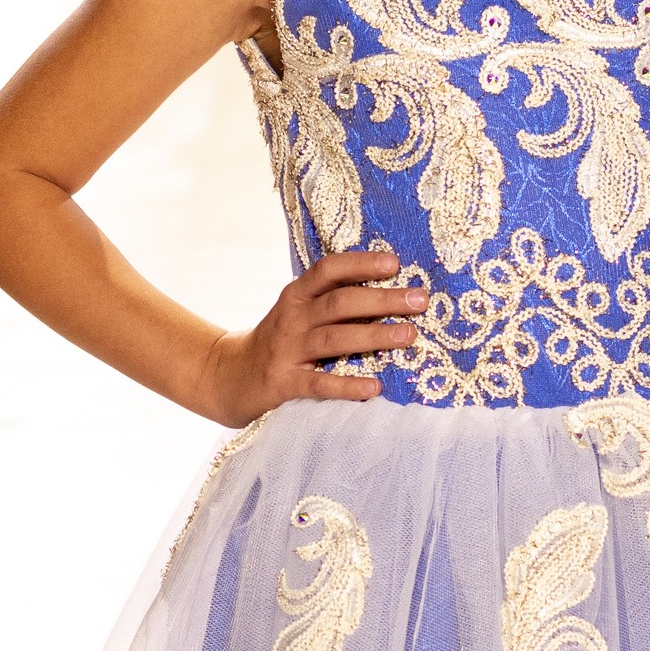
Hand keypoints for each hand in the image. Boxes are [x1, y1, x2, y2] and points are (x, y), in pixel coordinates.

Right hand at [196, 250, 425, 424]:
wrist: (230, 377)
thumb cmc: (280, 341)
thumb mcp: (298, 313)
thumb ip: (332, 301)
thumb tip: (390, 292)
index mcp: (297, 295)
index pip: (329, 269)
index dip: (362, 263)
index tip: (396, 263)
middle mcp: (292, 317)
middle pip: (340, 302)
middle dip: (383, 299)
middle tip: (419, 300)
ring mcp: (287, 350)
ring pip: (335, 339)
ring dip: (374, 335)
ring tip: (408, 335)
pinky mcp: (284, 383)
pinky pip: (320, 383)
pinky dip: (348, 385)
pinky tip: (374, 387)